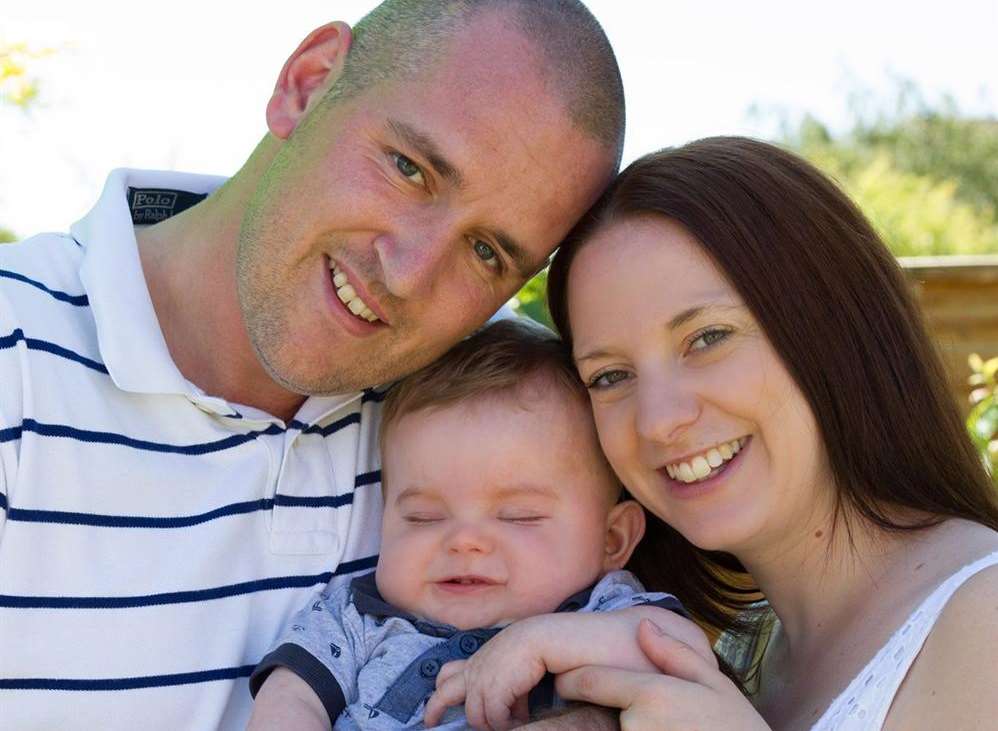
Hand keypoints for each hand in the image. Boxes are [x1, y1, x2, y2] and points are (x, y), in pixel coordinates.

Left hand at [424, 622, 538, 729]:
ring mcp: (481, 682)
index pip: (447, 675)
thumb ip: (503, 687)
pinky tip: (519, 720)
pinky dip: (506, 724)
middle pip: (444, 694)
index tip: (432, 709)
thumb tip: (511, 712)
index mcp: (475, 662)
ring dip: (490, 725)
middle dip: (434, 710)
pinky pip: (495, 719)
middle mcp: (473, 671)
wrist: (539, 638)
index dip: (438, 692)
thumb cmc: (528, 648)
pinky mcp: (493, 692)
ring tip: (507, 725)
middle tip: (431, 723)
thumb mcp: (508, 667)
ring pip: (474, 717)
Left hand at [555, 619, 769, 730]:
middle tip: (624, 707)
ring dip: (615, 726)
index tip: (566, 681)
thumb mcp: (714, 684)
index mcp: (651, 694)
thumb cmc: (737, 727)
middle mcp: (636, 724)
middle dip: (600, 708)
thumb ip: (674, 654)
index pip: (589, 682)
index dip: (572, 680)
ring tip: (655, 723)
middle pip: (596, 712)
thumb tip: (643, 627)